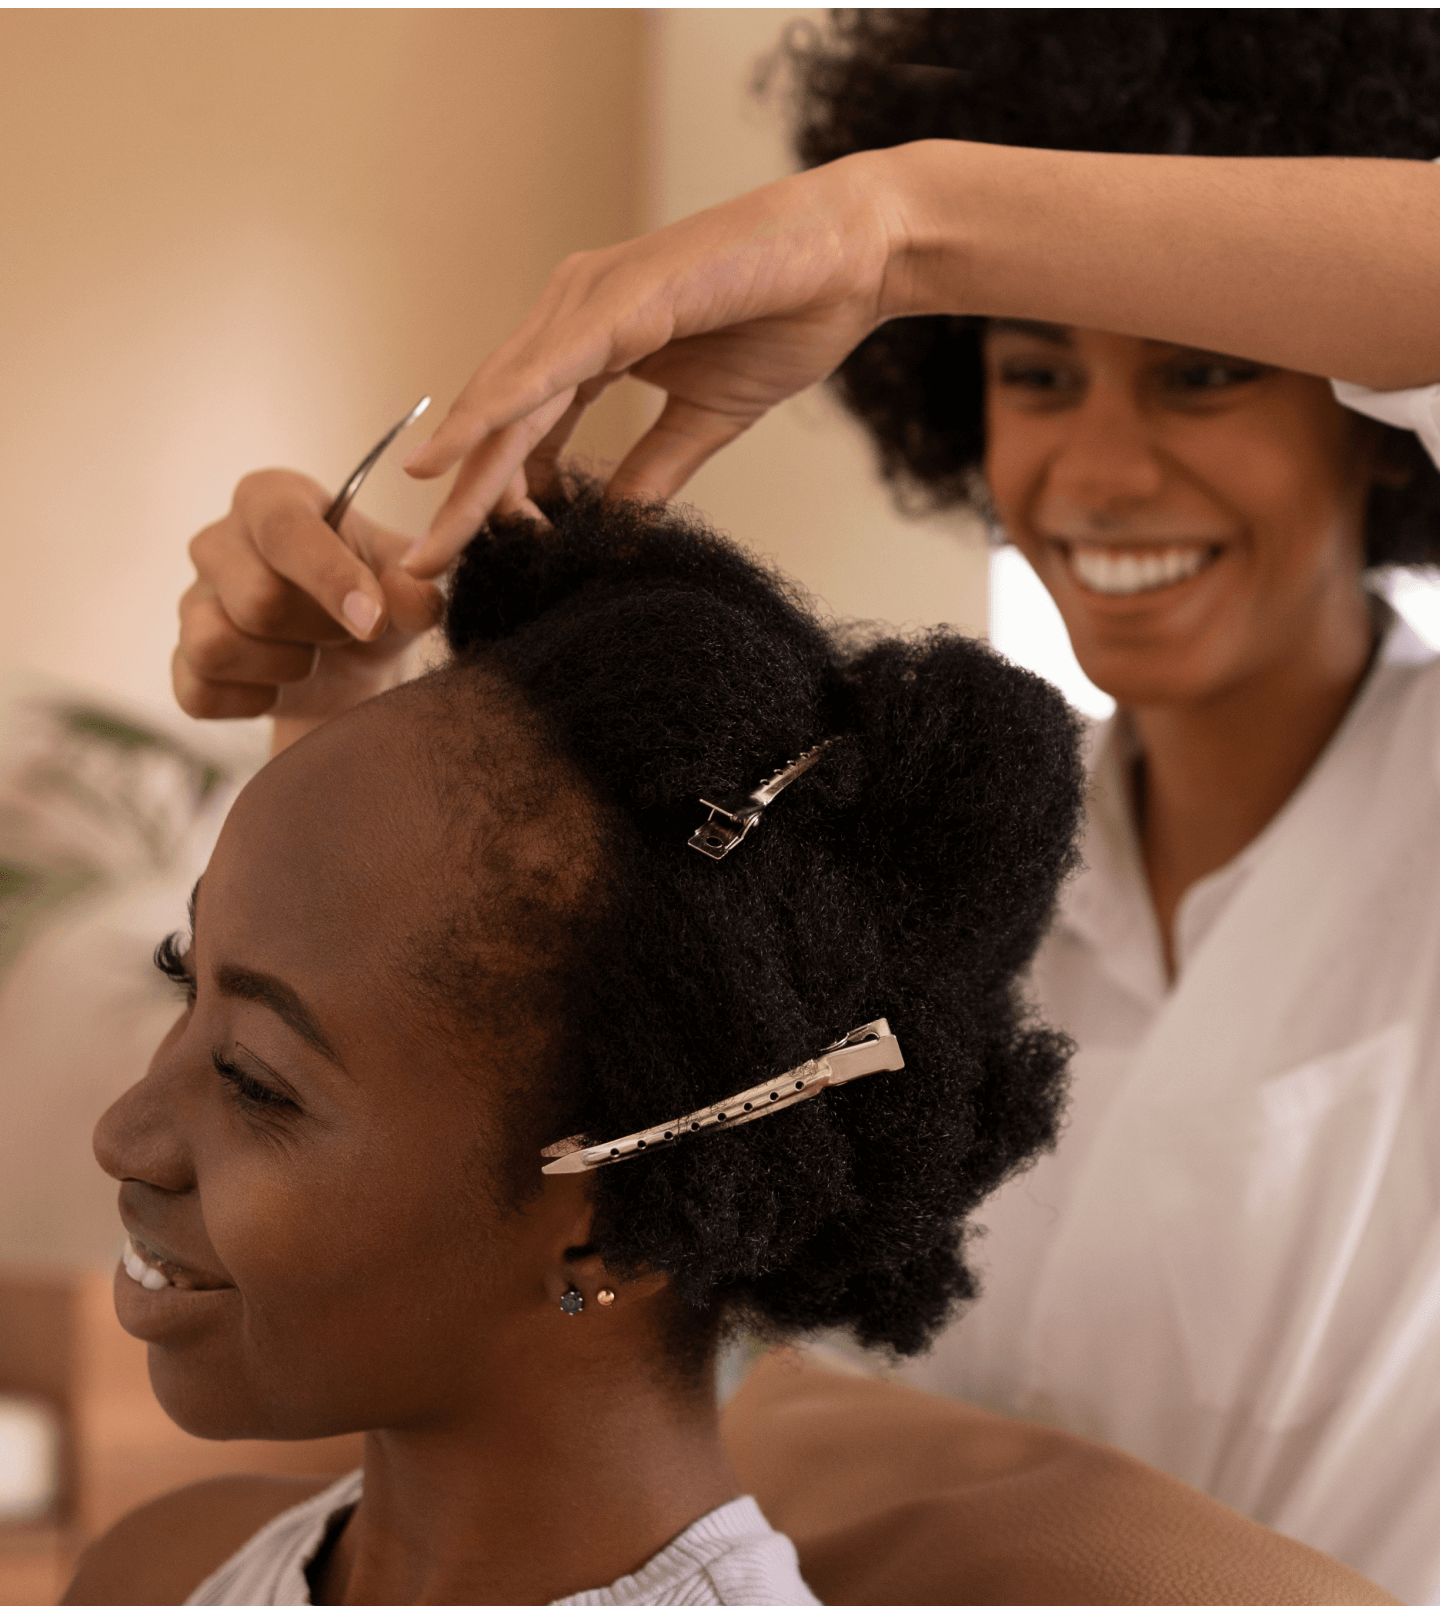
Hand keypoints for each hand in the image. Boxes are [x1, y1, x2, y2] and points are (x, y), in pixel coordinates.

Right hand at [174, 469, 442, 732]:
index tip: (373, 621)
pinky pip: (198, 693)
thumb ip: (415, 586)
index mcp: (270, 498)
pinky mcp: (183, 661)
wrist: (354, 663)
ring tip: (311, 653)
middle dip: (317, 629)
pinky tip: (279, 686)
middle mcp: (218, 541)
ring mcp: (192, 601)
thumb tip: (417, 599)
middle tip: (344, 629)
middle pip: (257, 600)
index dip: (330, 579)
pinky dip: (253, 701)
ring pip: (216, 645)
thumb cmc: (375, 599)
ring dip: (284, 666)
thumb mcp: (406, 585)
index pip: (284, 529)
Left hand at [401, 149, 903, 575]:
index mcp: (594, 340)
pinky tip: (449, 458)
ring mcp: (589, 300)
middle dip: (461, 499)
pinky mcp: (617, 298)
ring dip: (464, 476)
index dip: (495, 495)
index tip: (478, 556)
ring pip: (508, 403)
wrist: (855, 258)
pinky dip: (492, 416)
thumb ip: (654, 469)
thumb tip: (611, 526)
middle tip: (422, 567)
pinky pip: (542, 371)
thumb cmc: (789, 318)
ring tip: (429, 543)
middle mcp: (575, 314)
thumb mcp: (706, 420)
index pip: (525, 430)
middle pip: (500, 422)